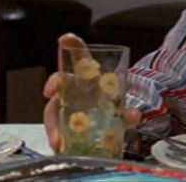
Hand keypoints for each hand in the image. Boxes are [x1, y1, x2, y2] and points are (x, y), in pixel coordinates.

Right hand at [42, 33, 141, 152]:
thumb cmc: (108, 109)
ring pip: (53, 110)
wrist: (105, 128)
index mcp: (89, 78)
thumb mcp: (119, 111)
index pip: (80, 56)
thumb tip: (135, 115)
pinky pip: (55, 130)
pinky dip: (57, 139)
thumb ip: (126, 113)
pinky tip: (58, 148)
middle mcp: (74, 89)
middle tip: (50, 90)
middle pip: (60, 81)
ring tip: (56, 140)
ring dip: (53, 124)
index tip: (64, 38)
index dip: (73, 45)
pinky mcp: (61, 124)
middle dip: (54, 83)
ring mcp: (65, 106)